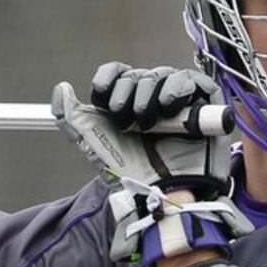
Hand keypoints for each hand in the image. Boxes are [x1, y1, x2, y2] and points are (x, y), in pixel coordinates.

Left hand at [51, 64, 246, 266]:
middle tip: (126, 122)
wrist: (161, 193)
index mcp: (127, 101)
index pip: (116, 72)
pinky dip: (177, 88)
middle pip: (138, 74)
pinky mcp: (205, 103)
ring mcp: (179, 99)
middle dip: (128, 94)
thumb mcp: (94, 144)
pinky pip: (191, 80)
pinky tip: (168, 108)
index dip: (108, 80)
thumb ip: (71, 118)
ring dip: (150, 95)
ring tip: (148, 124)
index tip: (101, 99)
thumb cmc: (132, 172)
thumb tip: (61, 89)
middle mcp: (153, 97)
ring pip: (163, 74)